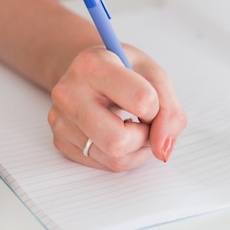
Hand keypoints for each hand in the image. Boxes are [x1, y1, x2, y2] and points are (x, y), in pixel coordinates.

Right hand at [47, 44, 187, 171]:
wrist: (89, 71)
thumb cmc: (124, 70)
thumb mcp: (155, 76)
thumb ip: (169, 111)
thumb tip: (162, 150)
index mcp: (94, 65)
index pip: (142, 101)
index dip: (157, 107)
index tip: (151, 100)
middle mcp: (69, 92)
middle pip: (119, 141)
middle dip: (144, 137)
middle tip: (144, 121)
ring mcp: (60, 119)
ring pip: (114, 159)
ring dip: (137, 149)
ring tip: (133, 126)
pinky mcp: (60, 141)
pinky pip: (104, 165)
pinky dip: (122, 155)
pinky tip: (117, 132)